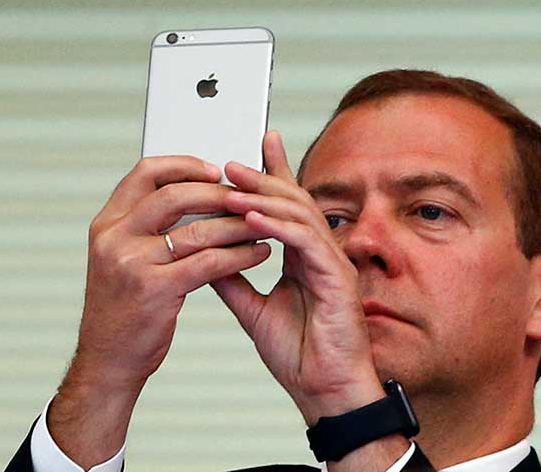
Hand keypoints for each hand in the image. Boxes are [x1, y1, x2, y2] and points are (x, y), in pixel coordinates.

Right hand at [49, 156, 269, 466]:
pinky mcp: (154, 291)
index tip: (214, 169)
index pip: (144, 173)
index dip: (183, 165)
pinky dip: (239, 255)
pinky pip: (208, 263)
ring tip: (265, 224)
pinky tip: (258, 253)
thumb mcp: (121, 259)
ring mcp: (132, 263)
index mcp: (106, 224)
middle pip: (173, 195)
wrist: (107, 362)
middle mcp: (114, 238)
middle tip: (248, 196)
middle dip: (218, 193)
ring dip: (238, 225)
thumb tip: (197, 196)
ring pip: (197, 230)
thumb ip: (146, 227)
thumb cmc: (123, 309)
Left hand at [212, 131, 384, 426]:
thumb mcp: (253, 310)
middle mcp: (321, 253)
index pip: (286, 206)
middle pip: (293, 201)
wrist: (325, 392)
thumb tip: (202, 251)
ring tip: (231, 186)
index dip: (271, 173)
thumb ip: (232, 279)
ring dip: (264, 197)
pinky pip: (307, 242)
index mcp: (304, 257)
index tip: (249, 148)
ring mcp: (333, 262)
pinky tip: (252, 218)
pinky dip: (279, 226)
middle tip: (229, 162)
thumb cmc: (300, 356)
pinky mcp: (338, 278)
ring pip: (300, 214)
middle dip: (261, 177)